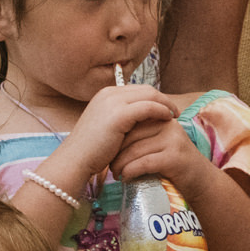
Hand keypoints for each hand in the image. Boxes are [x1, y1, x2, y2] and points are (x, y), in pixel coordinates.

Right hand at [60, 83, 177, 178]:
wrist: (74, 161)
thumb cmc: (90, 151)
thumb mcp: (106, 127)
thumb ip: (120, 118)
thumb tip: (140, 119)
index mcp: (104, 95)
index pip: (136, 89)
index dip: (153, 97)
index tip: (164, 107)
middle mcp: (108, 94)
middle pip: (145, 89)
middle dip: (162, 98)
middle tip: (174, 110)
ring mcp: (113, 102)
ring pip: (149, 95)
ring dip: (165, 103)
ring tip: (174, 114)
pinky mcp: (119, 114)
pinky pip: (148, 107)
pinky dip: (161, 111)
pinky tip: (168, 119)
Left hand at [112, 113, 211, 189]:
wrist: (200, 181)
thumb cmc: (172, 165)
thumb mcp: (157, 146)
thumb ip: (141, 139)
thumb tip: (110, 138)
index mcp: (162, 119)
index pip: (132, 122)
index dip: (116, 138)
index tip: (108, 152)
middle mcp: (168, 126)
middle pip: (131, 135)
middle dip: (116, 152)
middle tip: (109, 166)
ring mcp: (173, 140)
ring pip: (135, 150)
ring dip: (121, 164)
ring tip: (116, 174)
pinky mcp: (174, 157)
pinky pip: (144, 163)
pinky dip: (130, 171)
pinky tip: (126, 178)